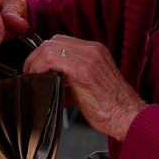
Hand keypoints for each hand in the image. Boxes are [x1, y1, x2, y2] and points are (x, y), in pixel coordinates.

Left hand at [24, 35, 145, 140]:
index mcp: (95, 51)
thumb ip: (71, 76)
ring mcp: (89, 57)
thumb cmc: (110, 108)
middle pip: (53, 41)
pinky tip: (39, 79)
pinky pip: (51, 59)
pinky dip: (39, 67)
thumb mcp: (89, 85)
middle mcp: (92, 49)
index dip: (44, 53)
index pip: (61, 42)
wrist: (128, 117)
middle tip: (30, 73)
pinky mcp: (83, 69)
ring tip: (32, 77)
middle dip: (36, 56)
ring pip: (49, 47)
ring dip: (35, 62)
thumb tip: (48, 79)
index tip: (35, 67)